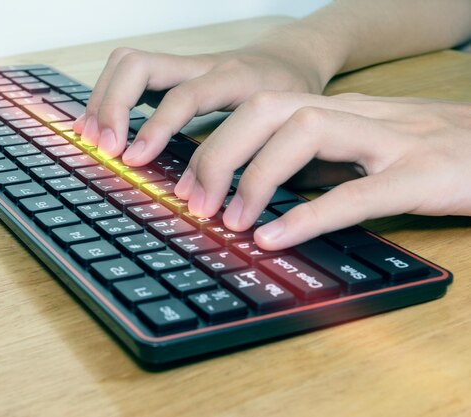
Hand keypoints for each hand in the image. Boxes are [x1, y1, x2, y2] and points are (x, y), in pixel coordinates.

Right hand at [73, 38, 330, 163]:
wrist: (290, 60)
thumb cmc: (289, 99)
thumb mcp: (285, 128)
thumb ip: (257, 160)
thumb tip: (218, 205)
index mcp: (234, 79)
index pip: (183, 97)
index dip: (154, 128)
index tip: (133, 160)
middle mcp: (202, 66)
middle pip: (139, 65)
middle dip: (112, 106)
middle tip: (105, 149)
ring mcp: (182, 66)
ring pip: (127, 64)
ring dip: (102, 101)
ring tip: (92, 140)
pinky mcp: (171, 73)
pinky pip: (130, 75)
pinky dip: (108, 99)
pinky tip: (101, 128)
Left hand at [172, 92, 470, 249]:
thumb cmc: (434, 153)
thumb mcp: (363, 151)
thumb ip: (317, 164)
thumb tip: (260, 190)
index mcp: (339, 112)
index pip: (259, 108)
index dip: (215, 144)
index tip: (187, 185)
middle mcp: (358, 115)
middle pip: (269, 108)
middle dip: (220, 153)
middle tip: (195, 202)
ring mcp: (393, 140)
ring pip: (306, 131)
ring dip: (257, 177)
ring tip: (231, 221)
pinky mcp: (424, 175)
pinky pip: (358, 192)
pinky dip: (309, 215)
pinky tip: (274, 237)